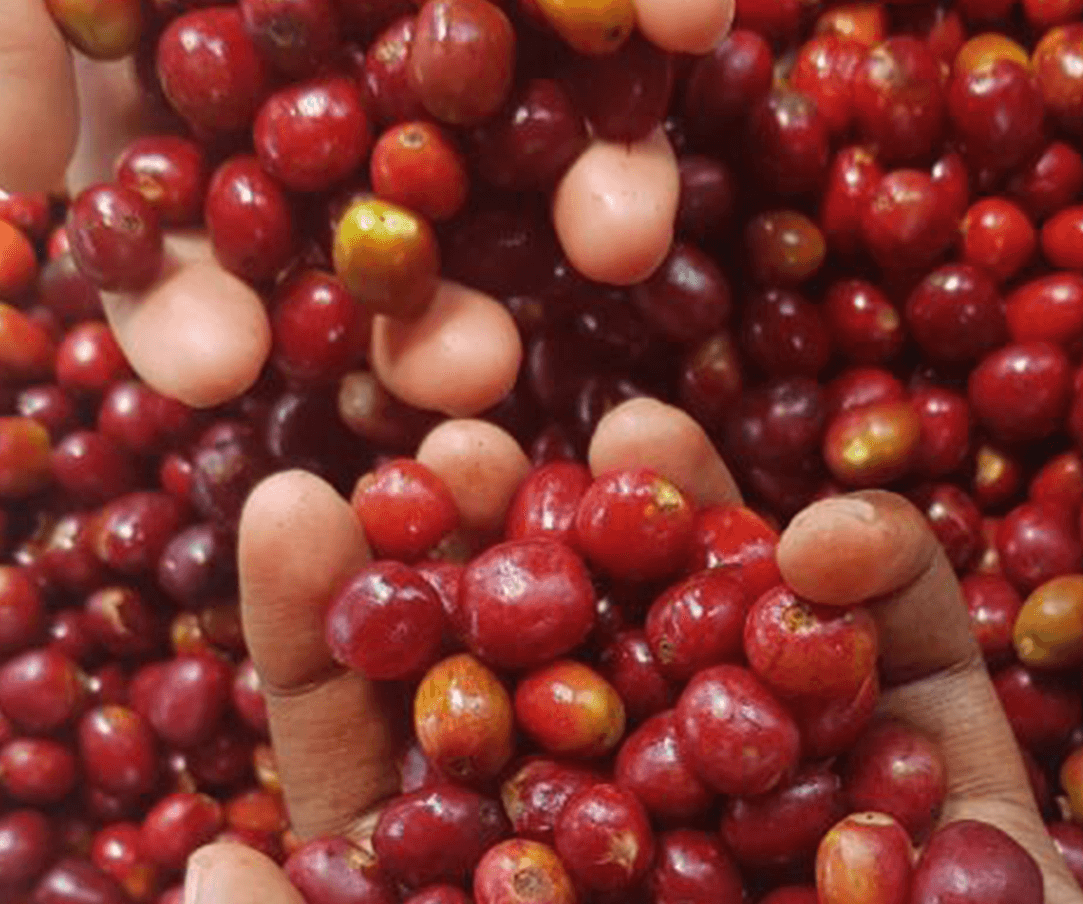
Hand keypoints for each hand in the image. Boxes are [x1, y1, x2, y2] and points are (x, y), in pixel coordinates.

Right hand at [0, 0, 730, 410]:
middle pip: (395, 249)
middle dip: (436, 324)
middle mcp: (344, 106)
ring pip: (542, 143)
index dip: (198, 326)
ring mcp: (458, 49)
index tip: (223, 365)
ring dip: (594, 200)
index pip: (192, 266)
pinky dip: (659, 1)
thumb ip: (10, 29)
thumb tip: (24, 161)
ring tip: (623, 239)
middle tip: (473, 370)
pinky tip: (697, 15)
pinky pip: (626, 4)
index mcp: (199, 118)